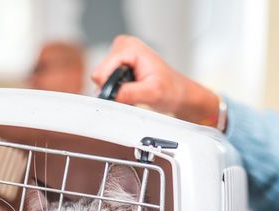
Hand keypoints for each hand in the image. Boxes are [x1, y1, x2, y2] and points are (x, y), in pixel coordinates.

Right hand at [91, 35, 219, 124]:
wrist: (178, 93)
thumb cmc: (170, 89)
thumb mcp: (152, 93)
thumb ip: (130, 93)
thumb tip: (110, 96)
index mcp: (130, 47)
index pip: (102, 71)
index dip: (109, 88)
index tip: (124, 95)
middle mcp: (122, 46)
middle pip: (100, 75)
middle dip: (113, 89)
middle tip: (133, 93)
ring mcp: (119, 55)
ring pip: (102, 80)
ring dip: (115, 91)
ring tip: (134, 92)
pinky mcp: (118, 64)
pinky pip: (106, 81)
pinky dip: (116, 90)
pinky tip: (131, 91)